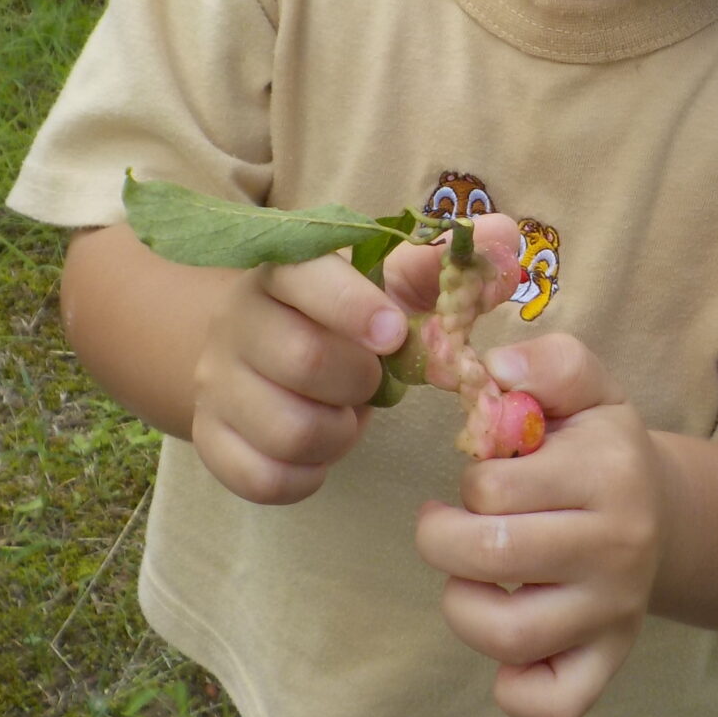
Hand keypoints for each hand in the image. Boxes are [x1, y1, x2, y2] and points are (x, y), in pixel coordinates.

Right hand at [191, 213, 521, 504]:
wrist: (262, 352)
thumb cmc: (345, 318)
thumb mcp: (393, 285)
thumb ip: (447, 264)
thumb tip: (506, 238)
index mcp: (285, 272)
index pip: (304, 276)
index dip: (353, 306)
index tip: (394, 333)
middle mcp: (238, 322)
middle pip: (302, 360)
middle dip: (359, 381)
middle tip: (372, 381)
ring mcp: (217, 384)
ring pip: (288, 429)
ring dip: (337, 433)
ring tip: (344, 414)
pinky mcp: (211, 440)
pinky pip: (264, 477)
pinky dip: (307, 475)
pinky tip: (319, 450)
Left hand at [414, 334, 670, 716]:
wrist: (671, 513)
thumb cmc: (605, 448)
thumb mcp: (587, 387)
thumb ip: (547, 362)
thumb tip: (495, 370)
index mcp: (607, 472)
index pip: (492, 486)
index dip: (469, 479)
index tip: (484, 476)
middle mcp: (617, 546)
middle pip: (488, 556)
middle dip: (443, 538)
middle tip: (451, 526)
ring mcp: (614, 611)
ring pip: (508, 635)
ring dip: (462, 606)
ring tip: (468, 578)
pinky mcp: (610, 660)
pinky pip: (555, 703)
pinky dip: (515, 689)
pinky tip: (506, 651)